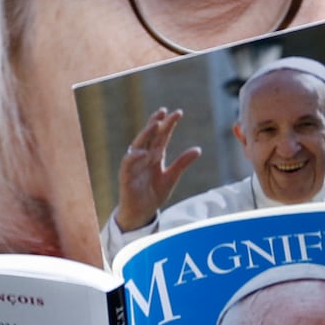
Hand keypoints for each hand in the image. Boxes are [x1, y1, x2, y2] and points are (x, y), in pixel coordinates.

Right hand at [114, 108, 201, 231]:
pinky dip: (134, 157)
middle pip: (150, 136)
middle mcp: (144, 156)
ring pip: (138, 145)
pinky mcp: (126, 176)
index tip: (178, 113)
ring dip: (145, 134)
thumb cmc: (154, 194)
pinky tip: (143, 152)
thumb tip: (198, 149)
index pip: (162, 136)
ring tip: (155, 125)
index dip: (169, 124)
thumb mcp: (171, 177)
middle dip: (156, 123)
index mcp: (155, 155)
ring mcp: (134, 165)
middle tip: (164, 111)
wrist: (142, 213)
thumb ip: (182, 163)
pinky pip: (128, 164)